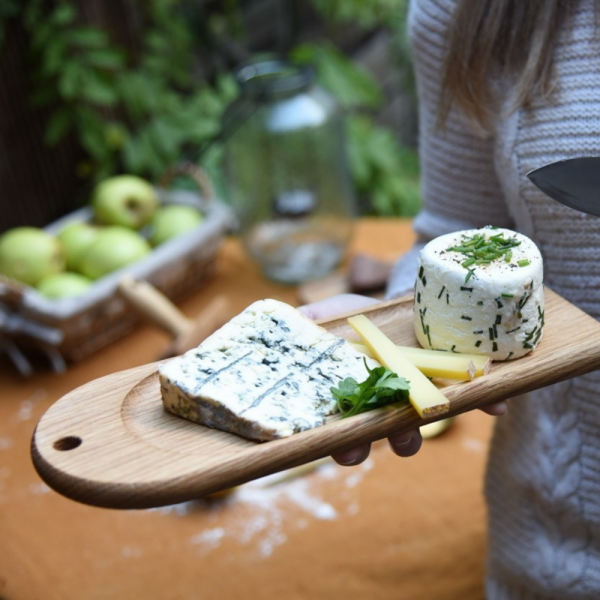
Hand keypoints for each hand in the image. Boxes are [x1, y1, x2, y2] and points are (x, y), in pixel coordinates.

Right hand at [300, 293, 507, 466]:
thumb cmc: (363, 316)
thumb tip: (294, 320)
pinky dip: (488, 403)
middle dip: (384, 442)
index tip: (343, 448)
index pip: (349, 430)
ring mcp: (423, 395)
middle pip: (387, 434)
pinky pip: (476, 399)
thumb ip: (311, 320)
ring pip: (426, 422)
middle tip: (387, 438)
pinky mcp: (456, 382)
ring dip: (429, 426)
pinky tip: (497, 406)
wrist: (404, 302)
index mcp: (359, 395)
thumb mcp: (334, 313)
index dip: (346, 445)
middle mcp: (390, 404)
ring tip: (432, 415)